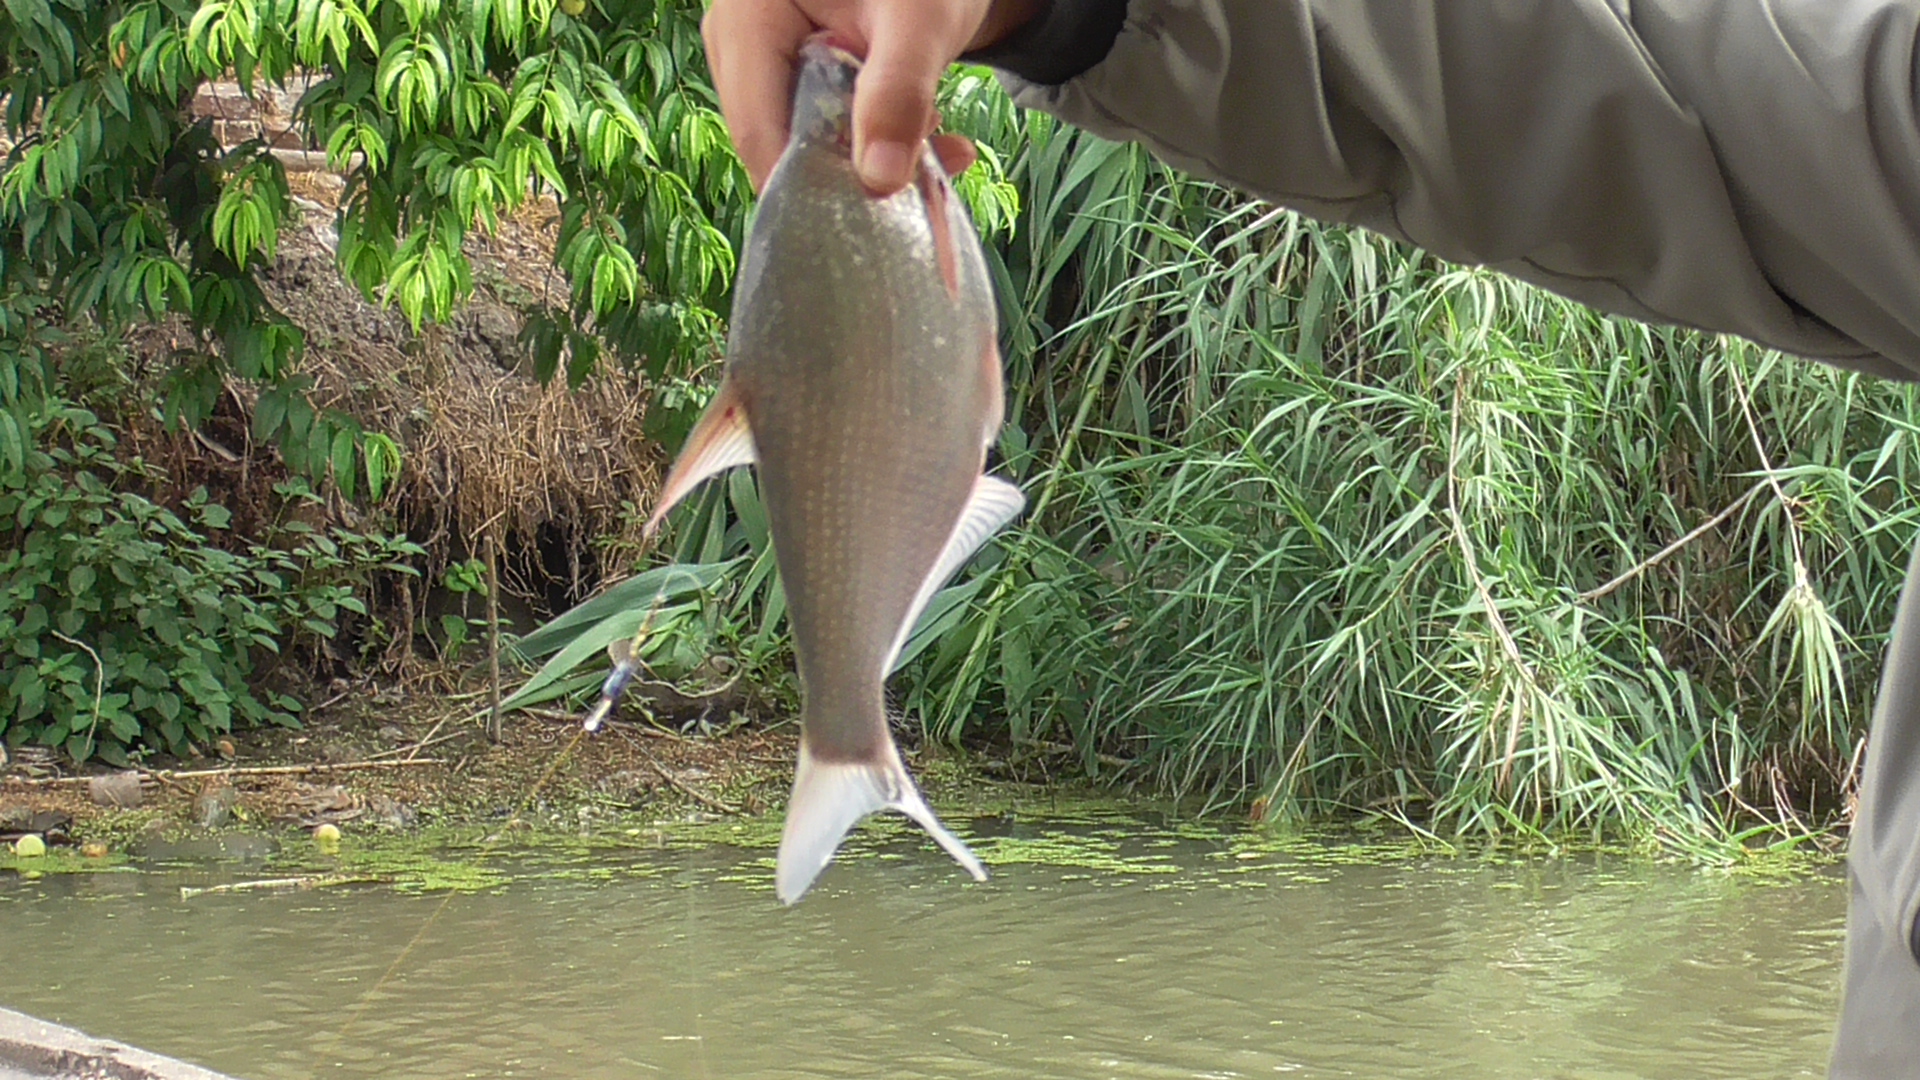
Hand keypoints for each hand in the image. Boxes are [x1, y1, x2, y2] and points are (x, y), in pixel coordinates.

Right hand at [702, 0, 1039, 194]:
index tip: (878, 214)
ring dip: (873, 158)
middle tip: (932, 163)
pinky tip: (928, 134)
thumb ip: (898, 92)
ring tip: (940, 137)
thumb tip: (879, 183)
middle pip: (779, 142)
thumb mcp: (918, 22)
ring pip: (805, 144)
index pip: (760, 132)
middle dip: (853, 169)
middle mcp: (737, 44)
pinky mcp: (788, 80)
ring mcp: (759, 65)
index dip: (812, 185)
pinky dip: (874, 143)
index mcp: (747, 18)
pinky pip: (821, 133)